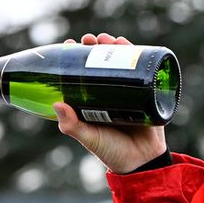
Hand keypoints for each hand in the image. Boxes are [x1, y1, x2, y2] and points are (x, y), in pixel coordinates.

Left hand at [55, 32, 168, 173]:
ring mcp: (129, 91)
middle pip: (101, 62)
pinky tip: (127, 45)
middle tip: (89, 39)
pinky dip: (137, 53)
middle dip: (95, 46)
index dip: (76, 56)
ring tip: (107, 39)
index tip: (70, 44)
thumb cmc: (112, 152)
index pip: (82, 72)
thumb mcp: (89, 137)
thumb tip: (57, 104)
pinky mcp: (146, 92)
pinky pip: (142, 69)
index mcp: (92, 100)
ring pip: (121, 61)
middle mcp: (109, 92)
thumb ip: (72, 126)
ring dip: (114, 46)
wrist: (142, 163)